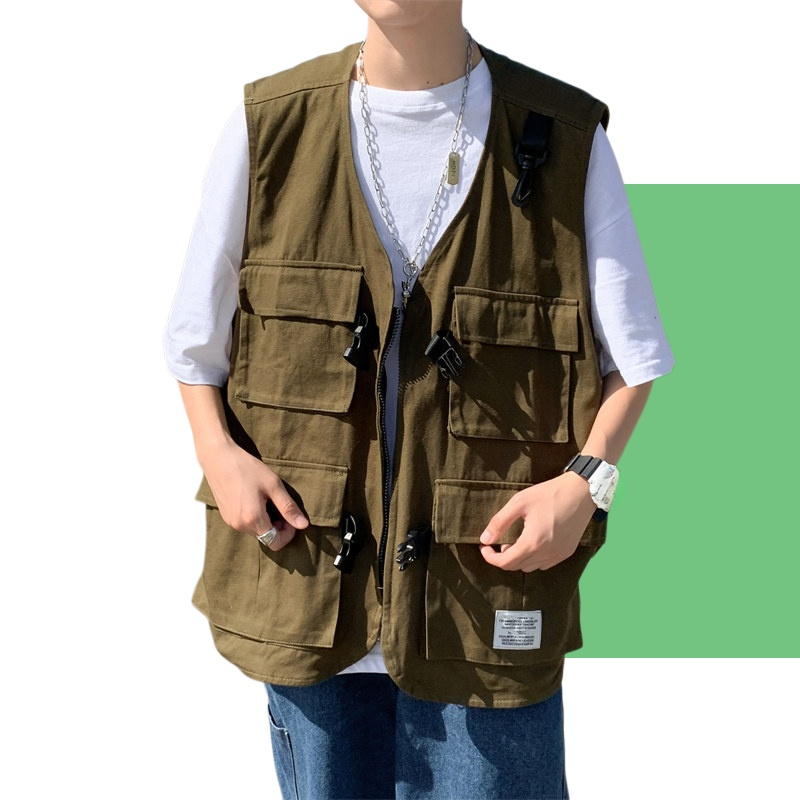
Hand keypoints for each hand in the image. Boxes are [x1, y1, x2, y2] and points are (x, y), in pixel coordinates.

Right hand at [199, 438, 308, 550]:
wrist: (219, 458)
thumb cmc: (246, 468)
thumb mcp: (273, 485)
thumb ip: (288, 508)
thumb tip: (303, 525)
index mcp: (253, 520)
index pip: (276, 543)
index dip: (288, 534)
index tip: (291, 516)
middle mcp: (240, 526)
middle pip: (266, 538)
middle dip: (278, 526)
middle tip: (280, 505)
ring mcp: (231, 522)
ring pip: (256, 532)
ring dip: (266, 521)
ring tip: (267, 500)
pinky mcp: (226, 516)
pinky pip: (245, 524)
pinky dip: (255, 518)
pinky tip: (255, 499)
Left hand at [479, 472, 594, 570]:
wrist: (582, 492)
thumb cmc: (549, 494)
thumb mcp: (519, 503)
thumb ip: (499, 522)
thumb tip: (484, 539)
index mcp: (533, 542)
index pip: (505, 563)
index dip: (490, 557)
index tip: (484, 546)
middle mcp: (546, 554)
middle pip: (516, 566)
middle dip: (503, 556)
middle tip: (499, 540)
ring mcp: (558, 555)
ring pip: (530, 567)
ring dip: (518, 558)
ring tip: (516, 540)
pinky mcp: (567, 552)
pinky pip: (544, 564)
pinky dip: (533, 558)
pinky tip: (533, 542)